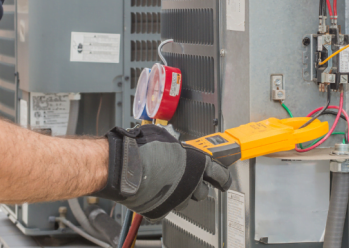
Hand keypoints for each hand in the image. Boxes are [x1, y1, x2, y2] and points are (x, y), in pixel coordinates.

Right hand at [92, 125, 231, 220]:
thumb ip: (177, 147)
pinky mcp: (162, 210)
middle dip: (196, 185)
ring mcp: (178, 199)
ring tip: (166, 183)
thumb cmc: (142, 149)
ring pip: (185, 201)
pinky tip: (154, 192)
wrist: (125, 166)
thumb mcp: (165, 138)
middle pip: (202, 191)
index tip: (223, 180)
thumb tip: (175, 147)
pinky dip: (162, 202)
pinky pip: (167, 208)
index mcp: (197, 164)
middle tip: (186, 178)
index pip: (220, 174)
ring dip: (179, 194)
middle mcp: (191, 183)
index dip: (222, 177)